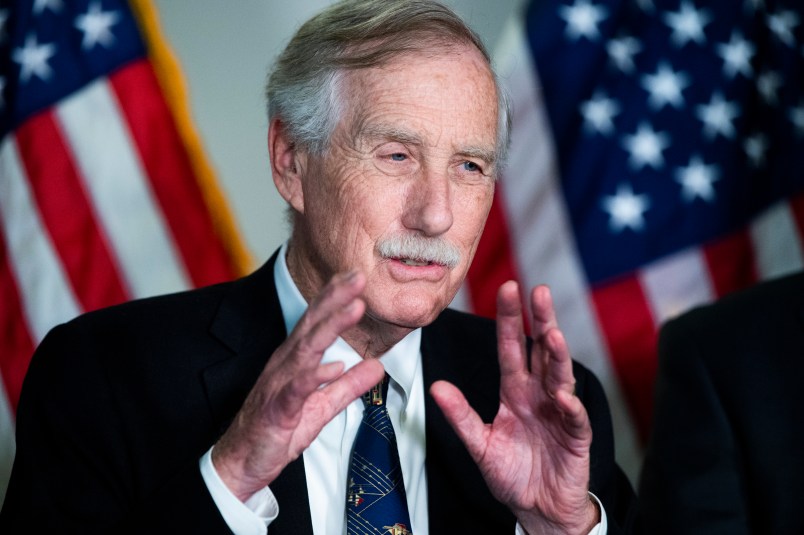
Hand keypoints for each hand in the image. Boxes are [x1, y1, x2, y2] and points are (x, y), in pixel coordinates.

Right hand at [212, 271, 384, 500]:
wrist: (242, 462)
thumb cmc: (277, 430)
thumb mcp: (323, 406)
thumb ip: (349, 386)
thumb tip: (377, 366)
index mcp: (296, 360)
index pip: (316, 322)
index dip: (336, 297)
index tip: (356, 276)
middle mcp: (286, 365)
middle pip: (312, 325)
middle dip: (335, 298)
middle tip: (358, 277)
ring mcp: (280, 385)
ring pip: (307, 349)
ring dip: (331, 326)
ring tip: (353, 308)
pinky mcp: (278, 410)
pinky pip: (296, 390)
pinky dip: (314, 376)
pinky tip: (332, 366)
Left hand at [430, 281, 597, 534]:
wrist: (538, 509)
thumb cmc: (512, 474)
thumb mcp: (479, 444)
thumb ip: (461, 416)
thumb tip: (436, 386)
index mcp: (515, 393)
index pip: (512, 349)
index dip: (510, 320)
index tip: (509, 289)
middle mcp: (539, 396)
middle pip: (541, 351)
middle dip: (542, 321)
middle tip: (539, 291)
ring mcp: (560, 413)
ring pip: (560, 377)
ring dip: (557, 356)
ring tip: (552, 335)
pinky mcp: (576, 437)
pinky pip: (574, 419)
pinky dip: (570, 407)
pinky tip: (563, 396)